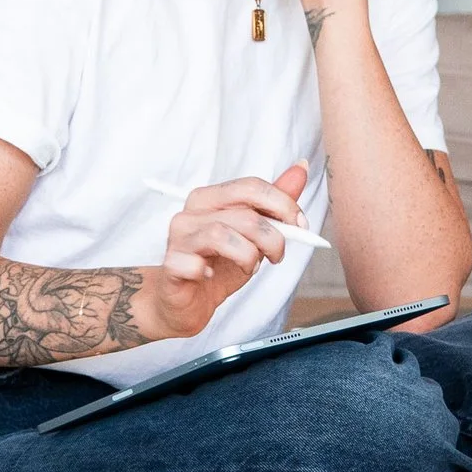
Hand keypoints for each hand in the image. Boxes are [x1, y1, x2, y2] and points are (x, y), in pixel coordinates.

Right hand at [142, 164, 311, 342]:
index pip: (250, 187)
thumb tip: (300, 169)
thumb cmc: (220, 265)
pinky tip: (211, 276)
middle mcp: (191, 213)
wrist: (188, 302)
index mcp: (210, 198)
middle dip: (273, 237)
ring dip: (248, 257)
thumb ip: (274, 205)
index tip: (301, 226)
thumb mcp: (254, 235)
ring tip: (249, 267)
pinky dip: (209, 272)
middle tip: (278, 255)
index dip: (283, 205)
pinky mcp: (171, 265)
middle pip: (243, 214)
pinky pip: (193, 264)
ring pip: (222, 235)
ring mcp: (178, 239)